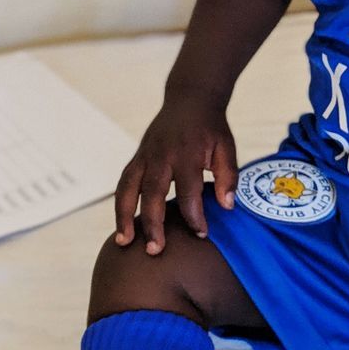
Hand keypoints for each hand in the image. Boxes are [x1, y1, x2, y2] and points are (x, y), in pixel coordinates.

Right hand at [114, 94, 237, 254]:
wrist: (190, 99)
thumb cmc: (211, 128)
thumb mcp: (227, 147)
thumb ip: (228, 176)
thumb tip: (227, 206)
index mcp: (187, 153)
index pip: (188, 191)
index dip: (194, 215)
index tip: (200, 234)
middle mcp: (162, 155)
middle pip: (153, 193)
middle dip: (153, 223)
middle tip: (155, 250)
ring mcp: (145, 154)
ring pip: (128, 187)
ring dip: (123, 216)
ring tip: (123, 242)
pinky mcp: (137, 156)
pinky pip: (123, 182)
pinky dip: (119, 204)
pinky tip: (121, 225)